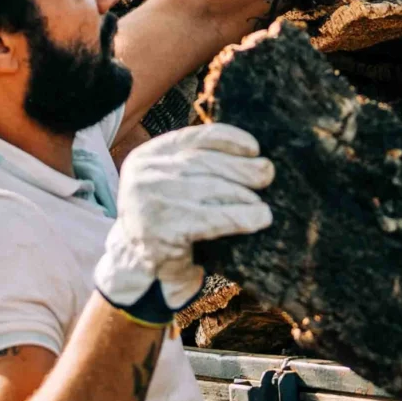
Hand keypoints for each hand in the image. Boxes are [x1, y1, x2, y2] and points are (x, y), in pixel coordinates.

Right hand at [93, 123, 273, 324]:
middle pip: (205, 162)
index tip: (254, 147)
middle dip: (242, 167)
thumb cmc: (162, 219)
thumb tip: (250, 156)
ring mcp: (151, 200)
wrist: (133, 264)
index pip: (194, 137)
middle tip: (267, 174)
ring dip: (244, 195)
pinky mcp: (163, 230)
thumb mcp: (167, 183)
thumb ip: (193, 165)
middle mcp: (145, 173)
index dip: (230, 138)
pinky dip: (242, 217)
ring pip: (212, 189)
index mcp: (147, 155)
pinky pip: (213, 219)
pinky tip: (260, 218)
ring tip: (263, 203)